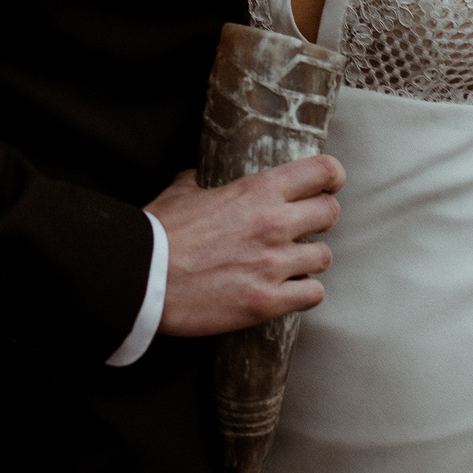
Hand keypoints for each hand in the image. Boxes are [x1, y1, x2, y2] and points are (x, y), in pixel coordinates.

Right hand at [147, 155, 343, 336]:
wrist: (142, 279)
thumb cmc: (158, 234)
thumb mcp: (180, 193)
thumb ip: (198, 181)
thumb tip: (197, 177)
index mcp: (258, 190)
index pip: (322, 171)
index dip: (330, 177)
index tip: (326, 185)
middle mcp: (274, 224)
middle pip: (330, 213)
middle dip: (320, 219)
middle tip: (303, 228)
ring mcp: (274, 264)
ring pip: (324, 257)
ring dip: (308, 260)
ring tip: (288, 264)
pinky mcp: (267, 301)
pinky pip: (313, 294)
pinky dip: (303, 293)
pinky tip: (286, 291)